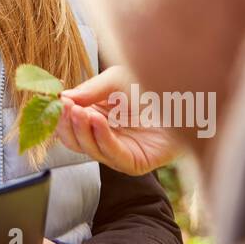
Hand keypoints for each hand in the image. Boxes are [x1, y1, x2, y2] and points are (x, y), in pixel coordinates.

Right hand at [55, 64, 181, 175]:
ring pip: (90, 150)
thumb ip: (90, 90)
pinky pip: (113, 156)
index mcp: (97, 117)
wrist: (188, 94)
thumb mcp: (115, 80)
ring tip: (80, 112)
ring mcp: (119, 152)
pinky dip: (101, 138)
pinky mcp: (136, 163)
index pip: (69, 124)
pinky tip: (97, 121)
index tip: (56, 102)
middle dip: (67, 125)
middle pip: (74, 141)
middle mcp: (105, 137)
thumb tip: (61, 99)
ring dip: (82, 131)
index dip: (61, 116)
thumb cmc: (153, 83)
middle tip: (66, 109)